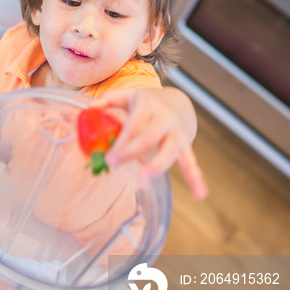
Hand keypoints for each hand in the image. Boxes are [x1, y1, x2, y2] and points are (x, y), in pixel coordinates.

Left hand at [93, 86, 207, 199]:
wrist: (180, 101)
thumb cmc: (148, 102)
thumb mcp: (129, 95)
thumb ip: (109, 100)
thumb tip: (90, 108)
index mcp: (148, 106)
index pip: (133, 125)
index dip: (121, 141)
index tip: (107, 156)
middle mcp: (164, 118)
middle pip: (148, 138)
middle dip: (131, 152)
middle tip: (113, 164)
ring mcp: (176, 132)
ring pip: (169, 151)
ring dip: (157, 166)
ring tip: (144, 179)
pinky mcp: (186, 145)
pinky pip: (191, 162)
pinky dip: (196, 177)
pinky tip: (199, 193)